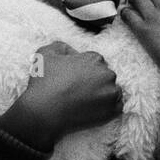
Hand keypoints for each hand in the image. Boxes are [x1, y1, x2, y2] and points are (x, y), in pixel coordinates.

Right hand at [1, 41, 121, 149]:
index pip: (94, 61)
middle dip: (94, 81)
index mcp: (94, 59)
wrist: (43, 113)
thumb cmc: (44, 83)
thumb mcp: (45, 54)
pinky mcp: (112, 112)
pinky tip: (92, 109)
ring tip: (84, 101)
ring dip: (102, 94)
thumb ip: (61, 46)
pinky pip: (116, 107)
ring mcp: (111, 93)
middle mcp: (107, 74)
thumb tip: (71, 51)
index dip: (83, 70)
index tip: (73, 79)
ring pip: (111, 90)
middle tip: (78, 92)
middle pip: (104, 75)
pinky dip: (107, 108)